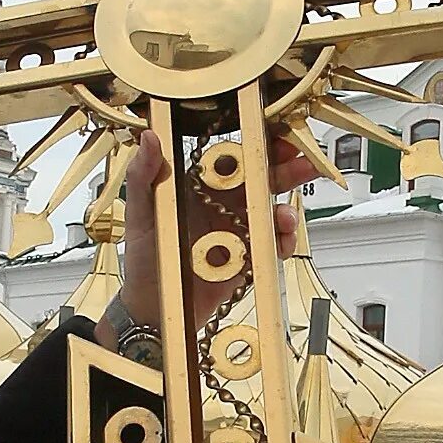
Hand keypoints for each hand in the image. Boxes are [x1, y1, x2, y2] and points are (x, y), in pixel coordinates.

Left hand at [115, 128, 316, 333]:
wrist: (152, 308)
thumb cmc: (142, 259)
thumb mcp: (138, 212)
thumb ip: (143, 174)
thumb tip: (150, 138)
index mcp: (199, 186)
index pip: (233, 157)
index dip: (256, 143)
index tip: (273, 134)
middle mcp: (222, 205)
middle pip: (261, 180)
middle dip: (286, 170)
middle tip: (305, 163)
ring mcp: (236, 231)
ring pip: (270, 213)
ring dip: (285, 211)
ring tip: (286, 218)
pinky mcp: (245, 258)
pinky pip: (271, 246)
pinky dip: (282, 243)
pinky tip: (281, 242)